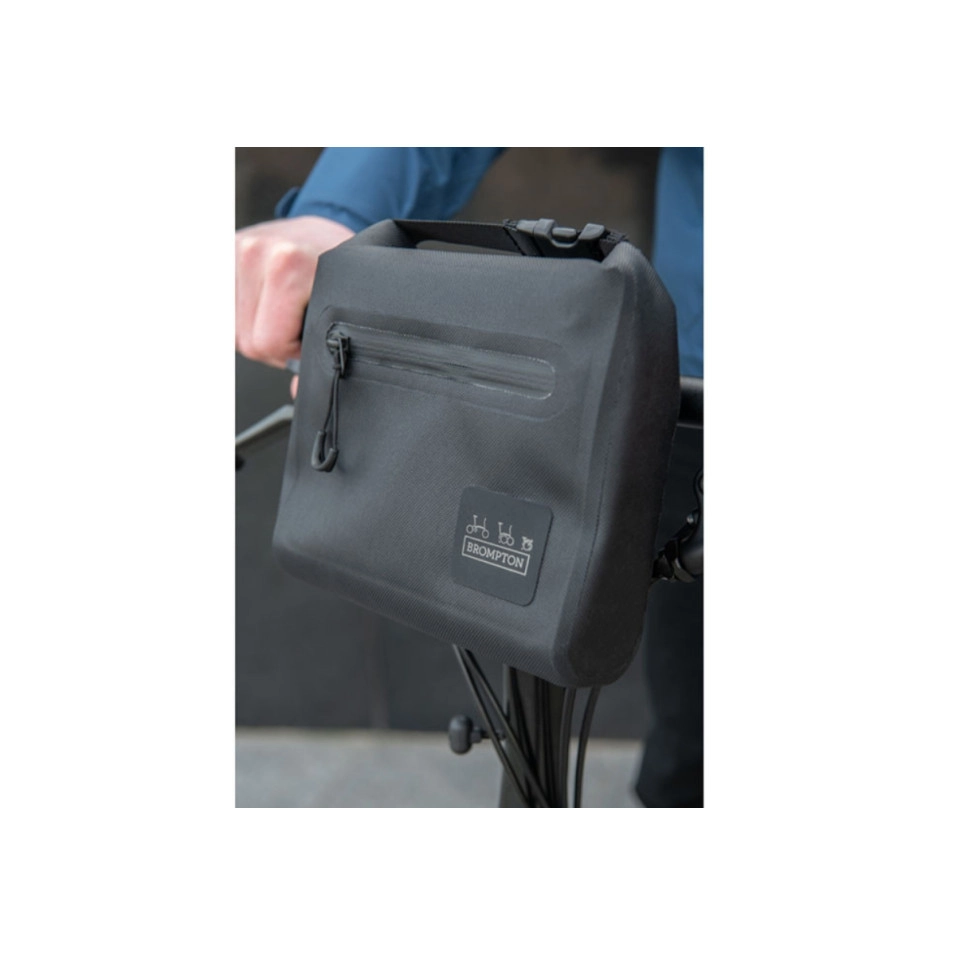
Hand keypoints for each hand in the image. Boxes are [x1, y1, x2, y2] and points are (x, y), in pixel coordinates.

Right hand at [235, 216, 355, 393]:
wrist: (324, 225)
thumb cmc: (334, 266)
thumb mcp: (340, 304)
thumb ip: (322, 349)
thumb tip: (296, 391)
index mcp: (288, 265)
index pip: (268, 343)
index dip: (290, 351)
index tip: (304, 338)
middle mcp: (256, 252)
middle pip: (245, 340)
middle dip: (271, 342)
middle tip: (292, 325)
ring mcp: (234, 248)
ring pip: (230, 328)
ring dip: (253, 328)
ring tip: (276, 310)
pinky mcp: (220, 251)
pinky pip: (220, 308)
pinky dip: (237, 315)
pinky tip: (257, 305)